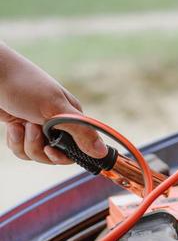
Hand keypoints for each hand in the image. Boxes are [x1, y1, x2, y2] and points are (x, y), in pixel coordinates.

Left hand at [0, 43, 106, 163]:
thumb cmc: (24, 85)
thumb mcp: (55, 110)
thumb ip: (80, 132)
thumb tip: (102, 152)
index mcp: (72, 117)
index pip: (78, 148)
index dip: (64, 155)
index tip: (51, 150)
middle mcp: (58, 124)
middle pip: (54, 155)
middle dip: (38, 148)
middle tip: (31, 128)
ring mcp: (39, 127)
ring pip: (36, 154)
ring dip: (25, 143)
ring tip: (20, 124)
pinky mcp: (22, 129)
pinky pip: (22, 148)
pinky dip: (15, 140)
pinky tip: (12, 125)